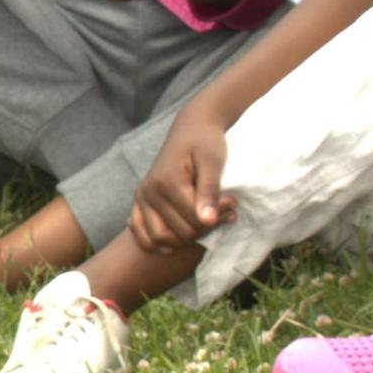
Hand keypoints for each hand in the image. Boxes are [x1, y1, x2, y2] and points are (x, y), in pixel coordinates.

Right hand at [129, 110, 232, 248]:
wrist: (191, 128)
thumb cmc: (205, 142)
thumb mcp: (213, 161)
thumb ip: (209, 190)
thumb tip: (207, 220)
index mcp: (167, 181)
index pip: (195, 218)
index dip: (219, 215)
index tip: (233, 202)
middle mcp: (149, 192)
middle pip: (181, 231)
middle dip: (206, 226)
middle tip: (225, 212)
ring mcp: (141, 198)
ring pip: (162, 238)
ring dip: (187, 238)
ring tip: (206, 222)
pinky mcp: (139, 203)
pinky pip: (142, 236)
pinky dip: (158, 244)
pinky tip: (178, 239)